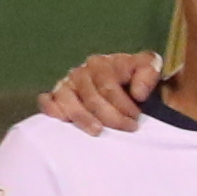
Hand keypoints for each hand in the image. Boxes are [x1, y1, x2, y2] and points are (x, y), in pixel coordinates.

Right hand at [42, 48, 162, 132]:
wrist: (121, 78)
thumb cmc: (133, 76)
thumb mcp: (148, 68)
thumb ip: (148, 74)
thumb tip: (138, 93)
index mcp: (102, 63)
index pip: (108, 86)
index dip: (123, 104)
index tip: (136, 118)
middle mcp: (81, 72)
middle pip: (91, 97)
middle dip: (111, 116)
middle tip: (127, 128)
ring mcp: (66, 84)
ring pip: (68, 101)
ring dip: (82, 118)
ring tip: (97, 131)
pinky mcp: (56, 95)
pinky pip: (47, 102)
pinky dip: (53, 111)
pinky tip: (64, 122)